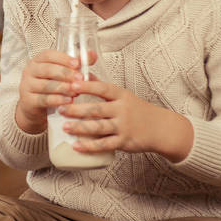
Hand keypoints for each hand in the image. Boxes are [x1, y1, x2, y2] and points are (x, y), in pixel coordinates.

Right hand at [15, 49, 96, 134]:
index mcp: (38, 60)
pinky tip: (68, 101)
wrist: (34, 107)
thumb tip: (92, 54)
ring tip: (76, 91)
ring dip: (63, 88)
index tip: (77, 63)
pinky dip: (57, 100)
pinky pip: (43, 99)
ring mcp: (27, 86)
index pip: (48, 55)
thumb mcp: (61, 73)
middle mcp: (30, 71)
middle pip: (47, 69)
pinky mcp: (28, 101)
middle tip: (80, 78)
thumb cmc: (50, 86)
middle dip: (65, 74)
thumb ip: (76, 64)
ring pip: (46, 85)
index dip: (63, 58)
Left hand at [57, 78, 192, 162]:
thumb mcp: (123, 95)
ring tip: (64, 126)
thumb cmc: (137, 109)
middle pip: (97, 108)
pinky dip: (89, 146)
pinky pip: (104, 144)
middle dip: (77, 109)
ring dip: (80, 127)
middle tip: (60, 108)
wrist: (160, 128)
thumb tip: (83, 74)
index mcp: (121, 95)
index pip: (102, 89)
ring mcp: (123, 126)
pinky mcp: (124, 142)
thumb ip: (103, 87)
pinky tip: (76, 146)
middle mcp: (122, 110)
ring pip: (98, 127)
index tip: (71, 85)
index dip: (86, 86)